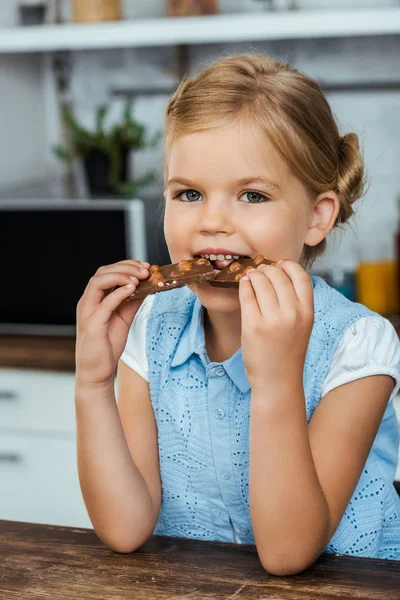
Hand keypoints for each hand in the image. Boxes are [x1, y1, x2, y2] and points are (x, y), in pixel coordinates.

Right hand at [75, 259, 149, 388]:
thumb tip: (147, 287)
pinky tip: (132, 288)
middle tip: (146, 270)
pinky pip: (104, 304)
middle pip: (102, 272)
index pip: (106, 272)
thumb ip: (132, 302)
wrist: (97, 372)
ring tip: (139, 277)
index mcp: (94, 299)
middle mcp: (88, 302)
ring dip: (120, 276)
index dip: (126, 266)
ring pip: (98, 282)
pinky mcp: (92, 325)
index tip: (145, 267)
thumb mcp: (124, 319)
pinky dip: (118, 293)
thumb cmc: (107, 346)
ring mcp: (87, 312)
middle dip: (125, 267)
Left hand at [238, 260, 313, 389]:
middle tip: (260, 270)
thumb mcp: (302, 325)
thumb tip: (279, 272)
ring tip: (251, 276)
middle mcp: (292, 314)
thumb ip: (296, 302)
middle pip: (277, 275)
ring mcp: (272, 320)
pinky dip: (244, 286)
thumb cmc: (288, 352)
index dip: (288, 265)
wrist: (278, 381)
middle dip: (267, 269)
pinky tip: (244, 285)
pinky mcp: (253, 326)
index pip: (301, 275)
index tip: (279, 265)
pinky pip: (247, 295)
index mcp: (308, 312)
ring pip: (260, 281)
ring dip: (254, 275)